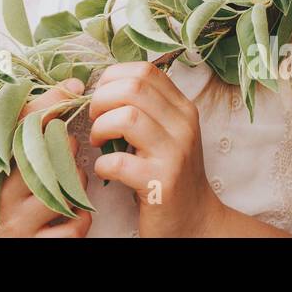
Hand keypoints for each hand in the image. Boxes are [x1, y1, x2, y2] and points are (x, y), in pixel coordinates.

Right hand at [0, 78, 92, 236]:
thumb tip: (32, 93)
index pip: (17, 123)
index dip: (48, 101)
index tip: (71, 86)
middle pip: (46, 151)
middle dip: (65, 140)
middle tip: (66, 141)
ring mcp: (15, 222)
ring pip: (65, 186)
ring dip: (77, 176)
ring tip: (70, 174)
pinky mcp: (32, 246)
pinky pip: (73, 226)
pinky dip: (82, 214)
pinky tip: (73, 208)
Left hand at [88, 61, 225, 236]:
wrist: (196, 220)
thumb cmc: (169, 171)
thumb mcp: (167, 132)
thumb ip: (146, 107)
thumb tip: (104, 85)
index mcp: (182, 108)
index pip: (145, 71)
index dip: (113, 77)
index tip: (102, 97)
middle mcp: (183, 126)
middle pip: (133, 87)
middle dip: (101, 99)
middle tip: (95, 119)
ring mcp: (175, 154)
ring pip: (127, 118)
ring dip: (101, 128)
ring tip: (99, 142)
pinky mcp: (162, 183)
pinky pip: (120, 162)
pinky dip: (103, 164)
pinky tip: (106, 170)